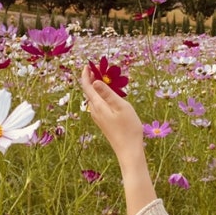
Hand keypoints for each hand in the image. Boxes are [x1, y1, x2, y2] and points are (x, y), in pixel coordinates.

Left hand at [80, 66, 156, 214]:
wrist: (128, 150)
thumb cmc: (128, 128)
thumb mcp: (121, 107)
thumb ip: (107, 93)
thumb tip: (94, 82)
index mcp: (98, 105)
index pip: (87, 86)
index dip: (86, 74)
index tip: (88, 64)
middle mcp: (95, 111)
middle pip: (89, 91)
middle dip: (91, 78)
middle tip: (97, 67)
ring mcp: (98, 117)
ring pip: (93, 98)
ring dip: (96, 86)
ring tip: (102, 76)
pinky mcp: (103, 121)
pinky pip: (98, 104)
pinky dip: (100, 95)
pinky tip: (108, 93)